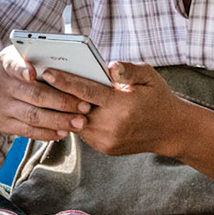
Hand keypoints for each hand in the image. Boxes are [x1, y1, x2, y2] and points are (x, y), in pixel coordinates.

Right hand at [0, 46, 92, 142]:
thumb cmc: (14, 72)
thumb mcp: (17, 58)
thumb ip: (36, 57)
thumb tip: (72, 61)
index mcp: (5, 63)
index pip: (12, 65)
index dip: (22, 69)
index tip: (32, 73)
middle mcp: (0, 85)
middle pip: (34, 95)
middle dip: (63, 101)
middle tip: (85, 106)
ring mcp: (1, 107)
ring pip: (33, 116)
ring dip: (60, 120)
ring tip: (80, 122)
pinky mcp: (4, 125)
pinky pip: (28, 131)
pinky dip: (48, 132)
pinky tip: (65, 131)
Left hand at [41, 61, 188, 157]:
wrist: (170, 131)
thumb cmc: (158, 98)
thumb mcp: (149, 77)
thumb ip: (128, 70)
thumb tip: (109, 66)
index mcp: (122, 105)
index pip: (87, 91)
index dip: (65, 81)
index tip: (48, 73)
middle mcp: (112, 125)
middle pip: (76, 108)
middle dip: (59, 95)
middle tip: (43, 81)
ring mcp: (107, 140)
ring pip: (76, 122)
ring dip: (66, 109)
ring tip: (54, 93)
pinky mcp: (105, 148)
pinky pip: (84, 132)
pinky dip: (78, 119)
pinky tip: (74, 108)